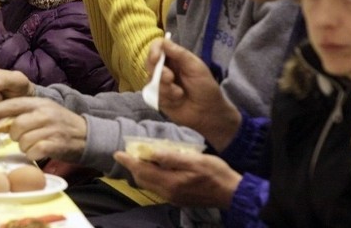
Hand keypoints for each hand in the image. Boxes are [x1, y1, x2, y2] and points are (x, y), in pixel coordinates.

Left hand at [0, 98, 87, 161]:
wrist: (86, 135)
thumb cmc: (58, 123)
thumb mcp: (42, 111)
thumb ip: (23, 112)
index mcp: (38, 103)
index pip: (10, 105)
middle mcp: (44, 113)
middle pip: (15, 126)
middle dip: (13, 135)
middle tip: (20, 137)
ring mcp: (50, 129)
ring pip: (23, 141)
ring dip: (24, 146)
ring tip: (33, 144)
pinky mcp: (56, 144)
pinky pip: (34, 152)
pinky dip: (33, 154)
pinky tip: (39, 151)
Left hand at [113, 149, 240, 207]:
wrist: (232, 193)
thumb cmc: (216, 174)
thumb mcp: (196, 160)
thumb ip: (172, 158)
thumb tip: (152, 153)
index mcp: (171, 182)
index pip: (143, 171)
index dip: (129, 161)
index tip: (117, 153)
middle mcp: (169, 193)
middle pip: (143, 179)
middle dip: (133, 166)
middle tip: (127, 153)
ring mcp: (173, 197)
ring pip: (149, 184)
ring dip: (141, 172)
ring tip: (138, 158)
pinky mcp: (178, 198)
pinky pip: (158, 187)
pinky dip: (151, 176)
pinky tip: (155, 167)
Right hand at [151, 38, 241, 150]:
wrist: (208, 112)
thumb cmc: (205, 87)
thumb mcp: (196, 67)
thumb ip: (180, 54)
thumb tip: (164, 41)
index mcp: (175, 58)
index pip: (158, 47)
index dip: (154, 51)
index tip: (156, 58)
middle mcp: (165, 69)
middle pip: (149, 63)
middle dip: (159, 72)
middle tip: (170, 78)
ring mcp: (160, 83)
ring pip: (150, 80)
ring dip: (165, 88)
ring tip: (180, 94)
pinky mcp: (158, 98)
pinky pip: (153, 94)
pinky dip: (165, 97)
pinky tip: (176, 101)